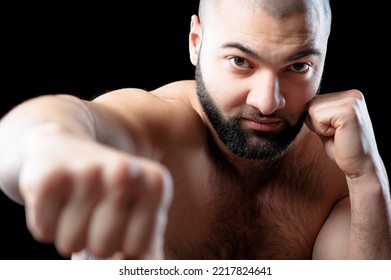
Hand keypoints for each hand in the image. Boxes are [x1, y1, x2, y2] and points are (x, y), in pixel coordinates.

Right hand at [19, 131, 172, 258]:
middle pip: (104, 248)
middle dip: (93, 239)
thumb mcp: (140, 217)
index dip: (122, 241)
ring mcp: (87, 172)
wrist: (66, 149)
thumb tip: (128, 269)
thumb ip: (146, 256)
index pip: (136, 248)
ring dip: (69, 232)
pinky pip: (43, 232)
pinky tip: (56, 196)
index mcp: (155, 183)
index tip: (120, 215)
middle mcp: (125, 172)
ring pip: (71, 244)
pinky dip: (45, 223)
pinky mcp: (50, 176)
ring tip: (75, 201)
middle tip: (93, 210)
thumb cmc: (108, 194)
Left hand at [305, 89, 377, 177]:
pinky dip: (322, 130)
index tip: (335, 131)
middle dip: (317, 122)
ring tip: (338, 134)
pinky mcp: (348, 111)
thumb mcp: (326, 126)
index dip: (317, 120)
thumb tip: (297, 105)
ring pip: (313, 109)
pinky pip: (318, 117)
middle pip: (312, 103)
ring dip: (320, 127)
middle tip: (336, 134)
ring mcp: (352, 101)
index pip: (315, 101)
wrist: (360, 166)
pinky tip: (338, 135)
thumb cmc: (342, 148)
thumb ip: (317, 113)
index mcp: (349, 96)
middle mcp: (353, 95)